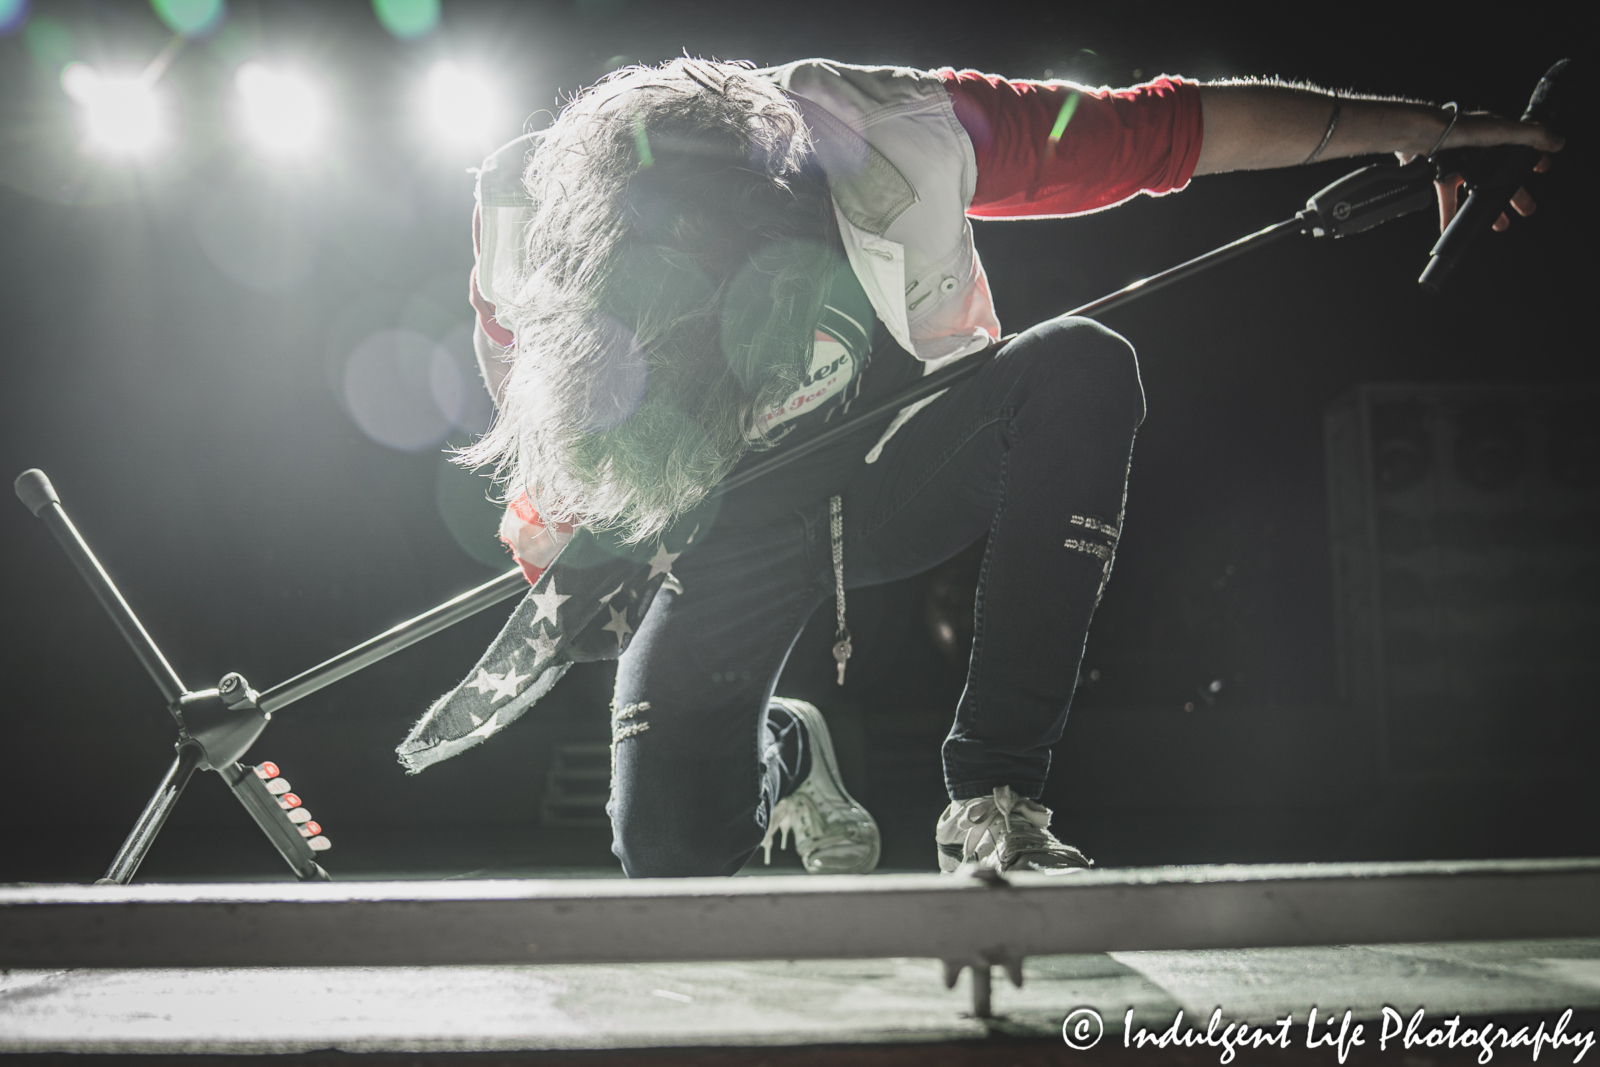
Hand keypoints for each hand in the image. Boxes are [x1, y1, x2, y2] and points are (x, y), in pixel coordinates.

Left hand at [1397, 113, 1563, 232]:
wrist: (1424, 135)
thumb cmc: (1461, 129)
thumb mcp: (1504, 131)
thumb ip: (1531, 136)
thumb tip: (1557, 142)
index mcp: (1497, 138)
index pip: (1521, 149)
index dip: (1532, 161)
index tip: (1541, 171)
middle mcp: (1479, 150)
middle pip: (1502, 176)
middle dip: (1515, 195)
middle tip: (1526, 210)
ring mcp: (1461, 162)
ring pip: (1478, 189)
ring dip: (1488, 207)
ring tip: (1498, 224)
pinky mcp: (1442, 174)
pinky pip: (1450, 199)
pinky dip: (1451, 215)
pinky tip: (1453, 228)